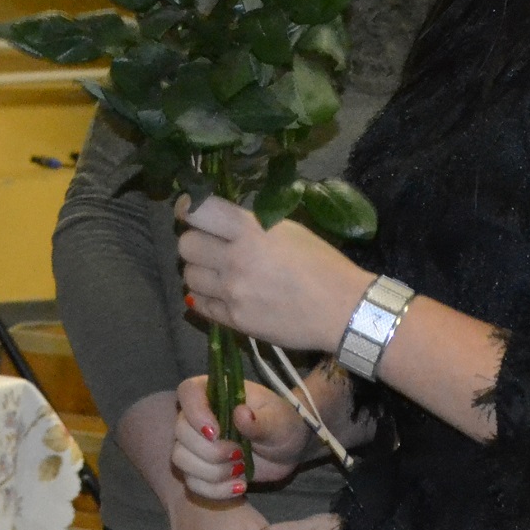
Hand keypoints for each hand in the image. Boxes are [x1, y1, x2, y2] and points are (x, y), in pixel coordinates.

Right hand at [170, 375, 310, 500]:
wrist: (287, 450)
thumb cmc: (283, 424)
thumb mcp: (279, 420)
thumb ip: (261, 420)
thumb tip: (240, 414)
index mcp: (215, 392)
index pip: (188, 392)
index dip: (195, 413)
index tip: (216, 433)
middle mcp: (199, 416)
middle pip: (180, 431)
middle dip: (210, 451)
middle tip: (240, 454)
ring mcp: (197, 444)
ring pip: (181, 459)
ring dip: (212, 472)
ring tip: (240, 469)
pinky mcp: (201, 470)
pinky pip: (193, 484)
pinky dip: (215, 490)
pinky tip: (239, 487)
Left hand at [178, 195, 364, 353]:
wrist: (343, 309)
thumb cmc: (322, 263)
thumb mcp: (287, 229)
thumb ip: (249, 225)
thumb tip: (217, 223)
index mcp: (250, 230)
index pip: (198, 211)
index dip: (188, 208)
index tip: (188, 210)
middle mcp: (235, 259)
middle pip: (185, 245)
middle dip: (195, 243)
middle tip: (210, 246)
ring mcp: (233, 292)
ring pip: (189, 276)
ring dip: (200, 272)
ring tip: (219, 273)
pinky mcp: (235, 320)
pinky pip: (200, 305)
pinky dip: (206, 298)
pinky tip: (221, 294)